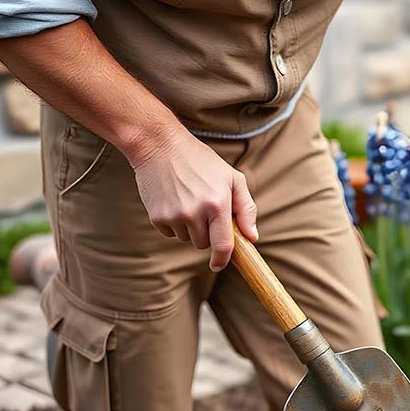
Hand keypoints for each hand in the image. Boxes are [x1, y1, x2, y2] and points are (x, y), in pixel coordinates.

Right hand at [130, 129, 258, 270]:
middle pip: (204, 244)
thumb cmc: (202, 162)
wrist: (160, 145)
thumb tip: (252, 237)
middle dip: (208, 233)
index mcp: (217, 204)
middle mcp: (195, 212)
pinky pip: (170, 233)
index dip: (223, 260)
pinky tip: (174, 201)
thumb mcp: (232, 178)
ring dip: (190, 228)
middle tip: (205, 209)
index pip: (223, 246)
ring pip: (187, 239)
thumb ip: (246, 209)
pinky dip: (174, 223)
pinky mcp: (157, 216)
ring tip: (188, 200)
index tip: (219, 265)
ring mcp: (174, 215)